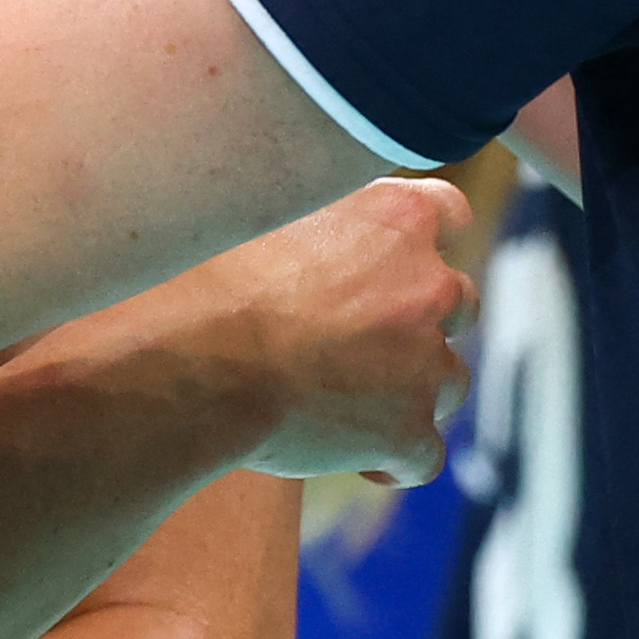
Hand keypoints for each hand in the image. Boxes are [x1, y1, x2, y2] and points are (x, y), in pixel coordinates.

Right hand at [0, 176, 472, 485]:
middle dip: (416, 322)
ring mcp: (424, 363)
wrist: (183, 366)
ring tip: (345, 406)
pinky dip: (393, 460)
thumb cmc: (194, 280)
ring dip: (409, 391)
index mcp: (393, 216)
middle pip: (455, 300)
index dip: (418, 241)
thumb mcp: (248, 206)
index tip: (385, 261)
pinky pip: (422, 456)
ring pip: (447, 380)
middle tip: (355, 341)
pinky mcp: (407, 431)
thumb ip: (295, 196)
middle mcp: (427, 284)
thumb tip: (277, 176)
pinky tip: (351, 462)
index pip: (446, 213)